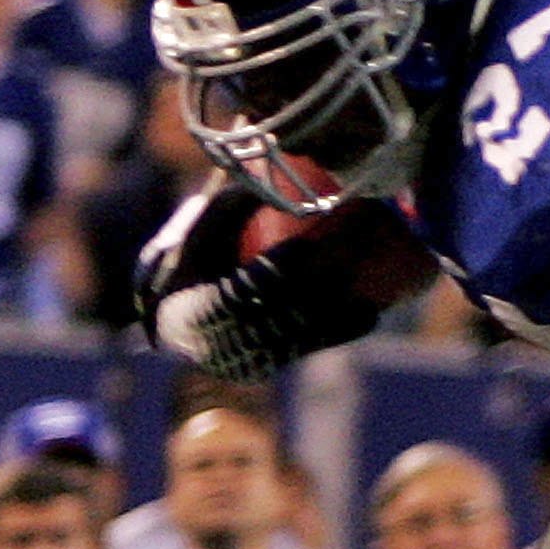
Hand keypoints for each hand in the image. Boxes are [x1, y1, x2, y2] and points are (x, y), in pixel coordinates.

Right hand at [135, 184, 426, 377]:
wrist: (179, 322)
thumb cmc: (193, 263)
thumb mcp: (202, 230)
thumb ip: (235, 208)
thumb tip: (278, 180)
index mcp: (194, 314)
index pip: (241, 292)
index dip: (276, 270)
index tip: (308, 244)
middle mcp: (219, 348)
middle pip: (278, 316)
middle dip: (318, 286)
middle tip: (349, 253)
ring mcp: (246, 363)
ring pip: (298, 337)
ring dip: (336, 310)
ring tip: (367, 280)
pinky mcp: (269, 368)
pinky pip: (308, 348)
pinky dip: (340, 331)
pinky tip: (370, 312)